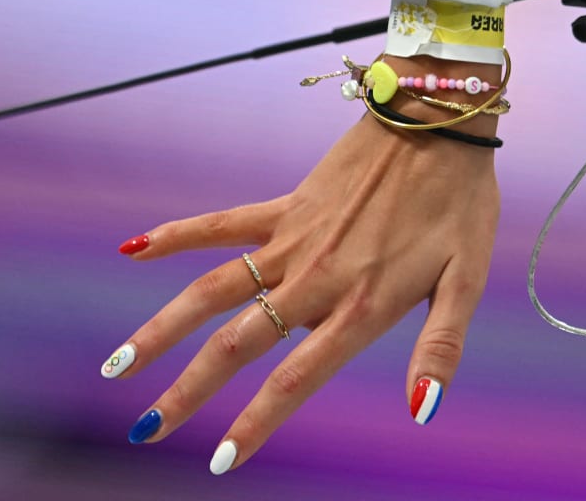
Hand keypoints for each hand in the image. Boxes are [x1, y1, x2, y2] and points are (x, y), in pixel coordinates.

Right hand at [104, 96, 499, 473]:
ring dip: (162, 329)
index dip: (256, 423)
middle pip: (237, 345)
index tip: (219, 462)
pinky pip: (221, 224)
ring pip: (211, 291)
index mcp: (361, 306)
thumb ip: (441, 347)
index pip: (295, 380)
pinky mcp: (286, 206)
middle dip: (188, 392)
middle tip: (148, 430)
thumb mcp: (467, 279)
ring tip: (118, 366)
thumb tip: (422, 411)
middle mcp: (315, 279)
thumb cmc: (460, 203)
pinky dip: (176, 237)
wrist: (437, 122)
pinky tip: (131, 250)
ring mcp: (293, 240)